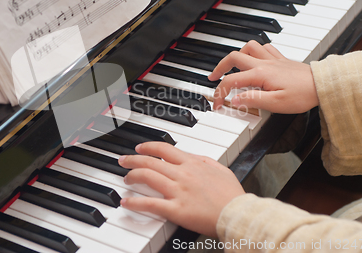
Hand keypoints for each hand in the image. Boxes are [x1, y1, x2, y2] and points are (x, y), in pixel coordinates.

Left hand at [118, 141, 244, 236]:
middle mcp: (182, 174)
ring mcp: (178, 191)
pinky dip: (135, 203)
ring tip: (126, 179)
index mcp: (192, 164)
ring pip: (147, 176)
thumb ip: (203, 161)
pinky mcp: (176, 210)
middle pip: (151, 161)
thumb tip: (190, 156)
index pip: (164, 149)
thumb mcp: (220, 169)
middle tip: (123, 160)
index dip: (148, 147)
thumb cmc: (232, 195)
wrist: (238, 214)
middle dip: (133, 159)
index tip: (139, 148)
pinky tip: (126, 202)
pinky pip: (150, 204)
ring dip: (132, 176)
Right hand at [208, 40, 318, 113]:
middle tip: (213, 78)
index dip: (220, 93)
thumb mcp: (276, 104)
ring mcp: (272, 59)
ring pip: (248, 47)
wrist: (323, 85)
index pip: (231, 81)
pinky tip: (254, 59)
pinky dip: (254, 51)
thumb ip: (252, 100)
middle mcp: (264, 63)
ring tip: (232, 67)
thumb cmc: (303, 95)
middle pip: (233, 57)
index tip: (217, 104)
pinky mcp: (280, 59)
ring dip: (236, 55)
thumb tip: (234, 99)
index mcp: (260, 75)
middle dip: (219, 67)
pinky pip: (264, 47)